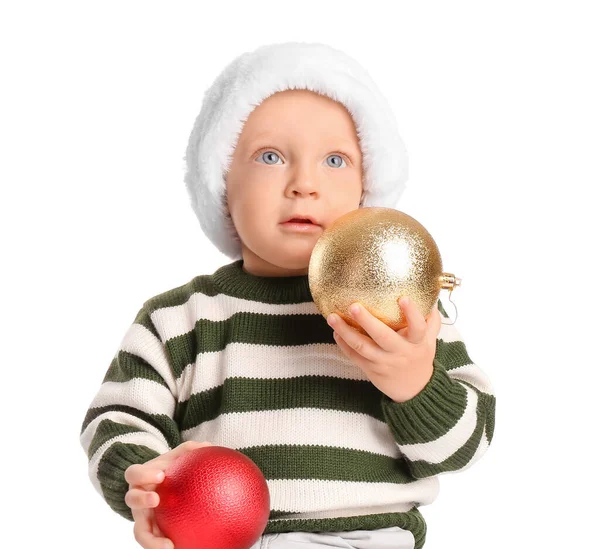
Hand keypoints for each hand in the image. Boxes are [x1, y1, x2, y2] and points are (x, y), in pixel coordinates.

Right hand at [125, 440, 212, 548]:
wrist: (159, 487)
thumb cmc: (169, 469)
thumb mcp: (176, 457)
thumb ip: (190, 450)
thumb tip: (208, 445)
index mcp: (140, 478)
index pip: (134, 473)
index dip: (143, 474)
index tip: (160, 475)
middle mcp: (136, 499)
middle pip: (130, 500)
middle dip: (141, 500)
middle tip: (156, 500)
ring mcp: (141, 518)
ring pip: (139, 532)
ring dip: (150, 540)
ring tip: (168, 546)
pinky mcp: (150, 532)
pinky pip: (154, 542)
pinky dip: (163, 547)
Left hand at [327, 297, 441, 402]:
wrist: (415, 390)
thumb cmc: (420, 357)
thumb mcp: (429, 340)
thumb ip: (430, 320)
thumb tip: (430, 296)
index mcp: (417, 343)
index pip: (418, 327)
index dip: (411, 313)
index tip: (402, 298)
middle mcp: (400, 352)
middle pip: (383, 336)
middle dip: (367, 321)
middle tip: (353, 306)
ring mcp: (384, 362)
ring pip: (362, 347)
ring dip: (345, 331)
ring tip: (333, 317)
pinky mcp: (371, 369)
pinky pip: (354, 356)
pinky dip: (343, 344)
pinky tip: (335, 331)